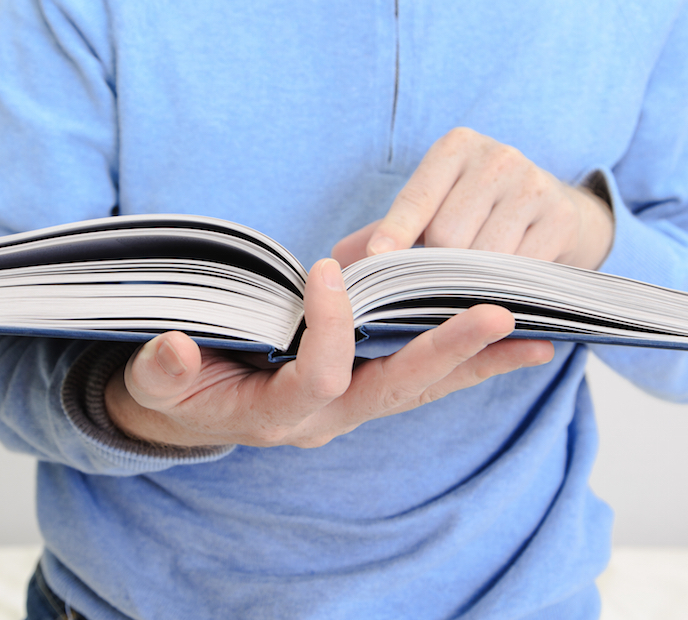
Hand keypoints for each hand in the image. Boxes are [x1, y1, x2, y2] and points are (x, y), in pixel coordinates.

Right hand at [105, 258, 553, 447]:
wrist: (186, 412)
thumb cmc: (172, 391)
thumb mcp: (153, 381)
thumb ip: (161, 369)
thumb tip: (177, 348)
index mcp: (276, 413)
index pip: (319, 376)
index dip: (328, 329)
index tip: (326, 269)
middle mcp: (325, 418)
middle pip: (394, 390)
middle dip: (444, 351)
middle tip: (494, 314)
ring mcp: (349, 407)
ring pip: (422, 388)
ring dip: (476, 361)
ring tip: (535, 334)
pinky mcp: (361, 390)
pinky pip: (423, 380)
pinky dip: (470, 364)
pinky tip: (517, 346)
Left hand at [332, 127, 612, 269]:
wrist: (554, 209)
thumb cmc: (476, 211)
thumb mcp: (433, 208)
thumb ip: (385, 231)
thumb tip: (336, 261)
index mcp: (455, 148)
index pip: (416, 197)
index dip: (396, 231)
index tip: (378, 257)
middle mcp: (496, 157)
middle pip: (447, 235)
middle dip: (437, 266)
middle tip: (440, 277)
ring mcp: (533, 185)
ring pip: (482, 256)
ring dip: (469, 281)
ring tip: (470, 282)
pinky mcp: (559, 218)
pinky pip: (518, 269)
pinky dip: (503, 287)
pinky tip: (502, 285)